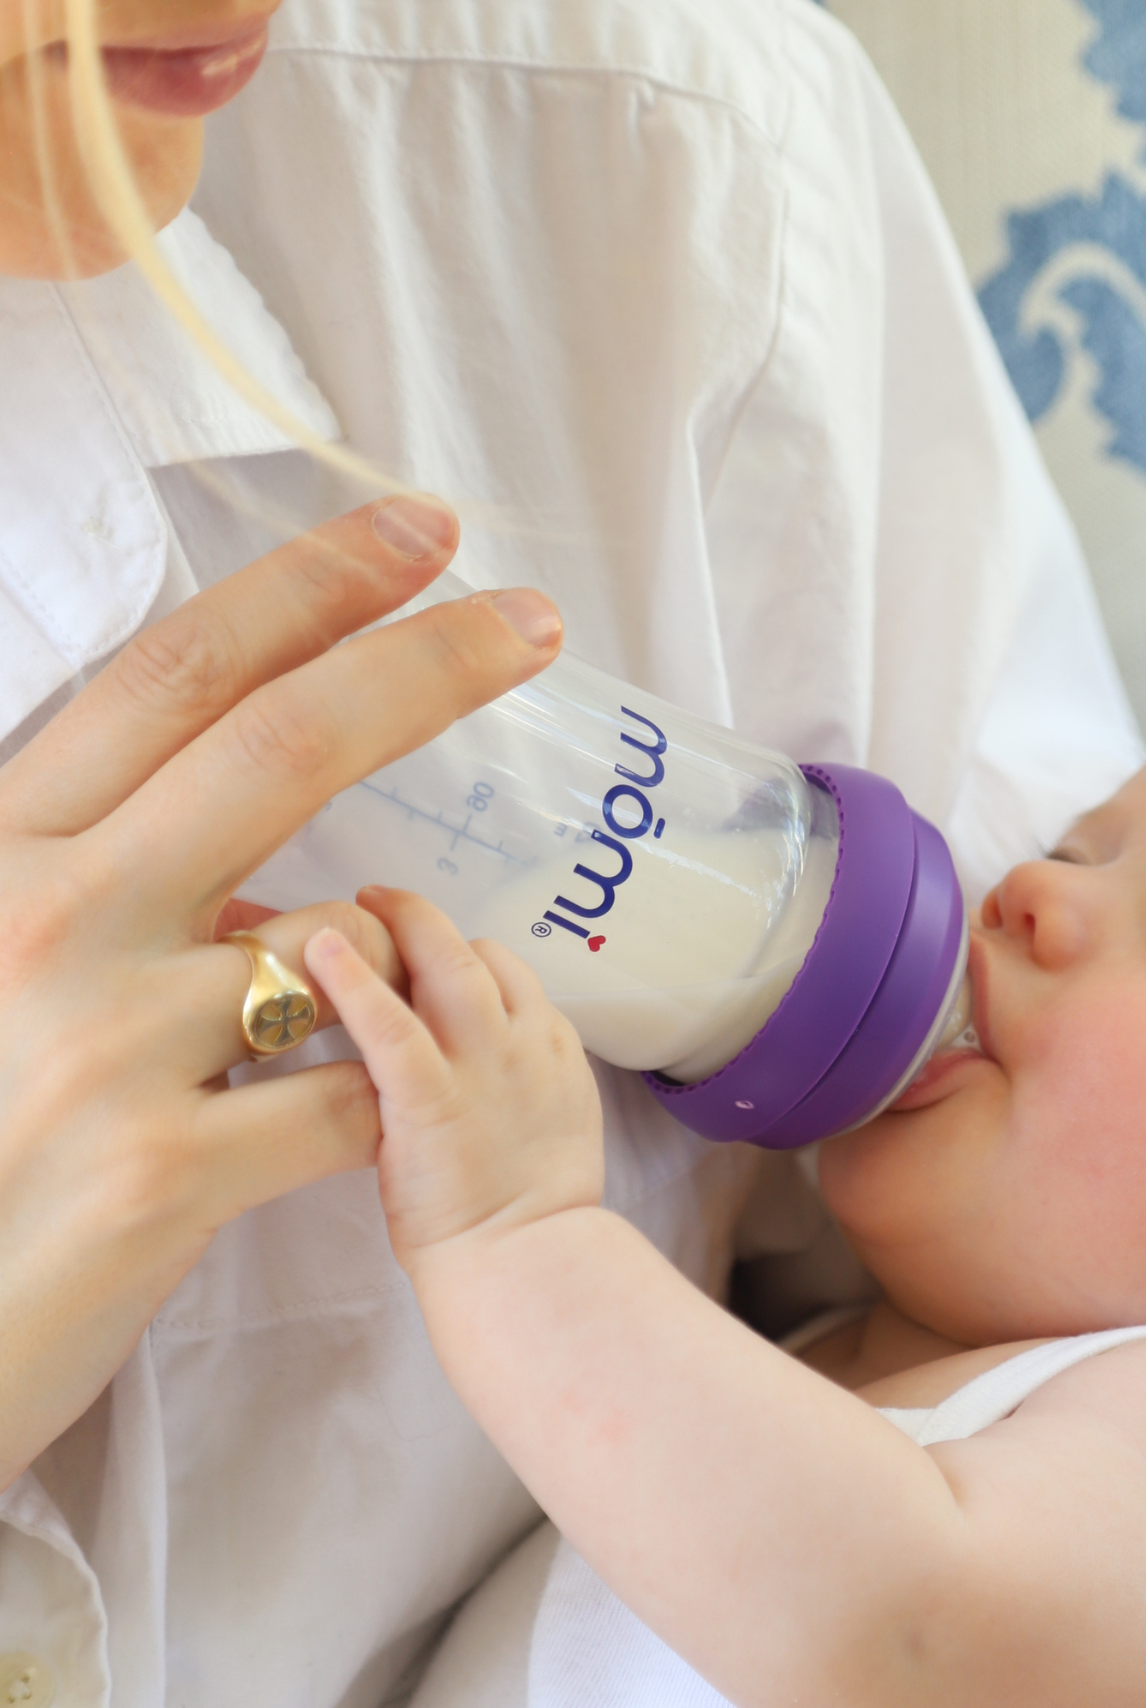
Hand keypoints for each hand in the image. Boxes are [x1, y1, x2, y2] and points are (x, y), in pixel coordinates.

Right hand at [0, 496, 563, 1485]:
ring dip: (384, 967)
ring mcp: (97, 1043)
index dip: (309, 587)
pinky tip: (328, 1134)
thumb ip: (97, 864)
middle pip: (280, 746)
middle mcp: (39, 917)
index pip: (173, 675)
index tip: (420, 532)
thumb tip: (241, 794)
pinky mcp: (155, 1174)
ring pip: (341, 940)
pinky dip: (382, 1100)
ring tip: (336, 1034)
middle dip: (425, 664)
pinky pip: (354, 1093)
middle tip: (534, 620)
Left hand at [306, 889, 603, 1276]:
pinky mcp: (431, 1098)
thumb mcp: (551, 1126)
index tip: (424, 958)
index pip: (507, 970)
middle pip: (473, 952)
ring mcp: (481, 1063)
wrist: (531, 1262)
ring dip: (399, 924)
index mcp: (551, 1046)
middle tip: (384, 898)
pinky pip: (392, 1023)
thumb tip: (476, 1070)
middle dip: (425, 919)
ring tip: (357, 903)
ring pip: (443, 965)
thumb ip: (515, 1082)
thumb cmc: (534, 1218)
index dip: (461, 955)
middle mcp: (521, 1039)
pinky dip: (355, 981)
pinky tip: (321, 951)